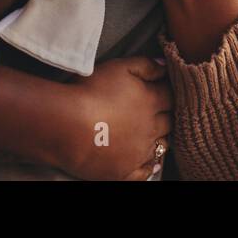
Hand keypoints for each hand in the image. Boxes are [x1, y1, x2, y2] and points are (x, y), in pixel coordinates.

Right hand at [59, 56, 173, 180]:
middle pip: (169, 122)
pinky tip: (151, 164)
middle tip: (161, 114)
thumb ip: (145, 65)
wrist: (67, 124)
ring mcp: (139, 152)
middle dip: (167, 117)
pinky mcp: (126, 171)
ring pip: (161, 146)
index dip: (168, 94)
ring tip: (155, 136)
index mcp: (150, 101)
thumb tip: (165, 66)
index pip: (170, 97)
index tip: (164, 92)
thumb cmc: (90, 91)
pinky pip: (146, 173)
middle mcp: (150, 128)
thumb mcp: (119, 67)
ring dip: (161, 140)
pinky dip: (150, 167)